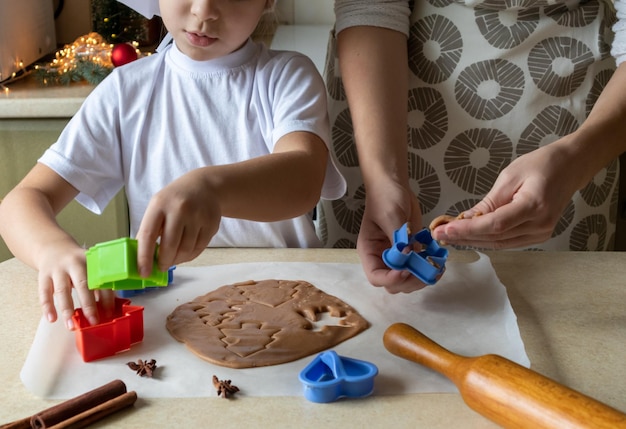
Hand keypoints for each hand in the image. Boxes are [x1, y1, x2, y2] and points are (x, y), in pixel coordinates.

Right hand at [37, 242, 114, 329]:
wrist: (54, 248)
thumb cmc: (78, 263)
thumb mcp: (91, 266)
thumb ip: (99, 283)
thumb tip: (109, 308)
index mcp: (92, 261)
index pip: (101, 281)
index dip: (106, 298)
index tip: (109, 314)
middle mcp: (75, 263)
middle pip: (83, 285)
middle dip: (89, 305)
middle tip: (93, 321)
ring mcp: (58, 269)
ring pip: (62, 290)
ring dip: (67, 310)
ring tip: (71, 326)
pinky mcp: (44, 275)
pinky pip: (44, 292)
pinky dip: (48, 306)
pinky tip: (52, 319)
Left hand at [135, 169, 220, 275]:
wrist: (204, 186)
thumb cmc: (174, 200)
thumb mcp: (157, 207)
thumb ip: (148, 230)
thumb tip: (141, 259)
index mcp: (159, 204)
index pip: (148, 235)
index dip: (144, 257)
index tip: (144, 273)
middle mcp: (179, 209)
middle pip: (170, 245)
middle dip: (164, 262)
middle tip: (161, 267)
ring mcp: (198, 216)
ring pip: (186, 250)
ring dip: (178, 260)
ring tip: (174, 258)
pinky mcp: (212, 223)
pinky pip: (199, 248)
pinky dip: (190, 255)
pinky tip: (185, 252)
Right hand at [357, 180, 425, 292]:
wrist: (394, 184)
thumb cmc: (385, 198)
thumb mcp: (391, 217)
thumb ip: (399, 239)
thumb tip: (410, 257)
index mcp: (370, 251)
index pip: (375, 276)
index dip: (391, 279)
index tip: (407, 271)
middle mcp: (382, 258)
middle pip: (393, 284)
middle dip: (410, 282)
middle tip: (426, 271)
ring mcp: (397, 256)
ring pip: (407, 280)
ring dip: (421, 278)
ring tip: (436, 268)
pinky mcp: (411, 251)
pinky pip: (419, 267)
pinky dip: (429, 269)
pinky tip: (439, 262)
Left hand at [431, 142, 579, 248]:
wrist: (571, 167)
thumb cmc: (541, 165)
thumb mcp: (510, 176)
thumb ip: (489, 201)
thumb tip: (466, 218)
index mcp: (534, 206)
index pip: (495, 224)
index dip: (468, 229)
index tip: (445, 229)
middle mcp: (540, 225)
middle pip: (495, 237)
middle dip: (464, 236)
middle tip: (439, 234)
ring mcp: (541, 233)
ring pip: (499, 243)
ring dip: (472, 240)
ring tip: (448, 236)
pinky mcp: (539, 236)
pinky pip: (507, 242)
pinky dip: (486, 239)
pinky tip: (468, 235)